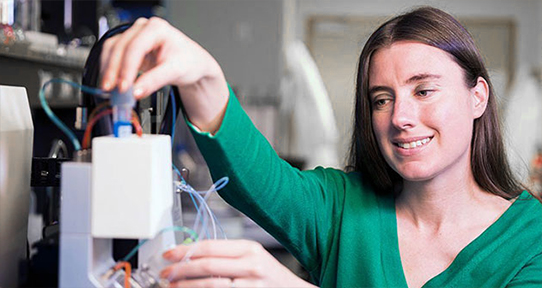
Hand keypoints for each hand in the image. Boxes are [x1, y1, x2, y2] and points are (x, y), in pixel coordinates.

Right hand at [100, 17, 228, 132]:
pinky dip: (110, 70)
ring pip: (112, 50)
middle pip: (119, 47)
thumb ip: (154, 81)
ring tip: (109, 89)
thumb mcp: (175, 71)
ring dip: (108, 70)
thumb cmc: (188, 61)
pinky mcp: (128, 48)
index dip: (127, 68)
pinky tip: (111, 83)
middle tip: (111, 90)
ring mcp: (134, 37)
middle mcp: (142, 29)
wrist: (192, 64)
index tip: (123, 87)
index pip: (136, 47)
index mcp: (157, 29)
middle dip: (113, 70)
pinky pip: (112, 56)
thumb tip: (135, 92)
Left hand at [160, 239, 316, 287]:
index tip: (169, 254)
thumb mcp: (252, 257)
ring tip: (172, 286)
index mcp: (250, 249)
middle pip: (206, 265)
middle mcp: (251, 266)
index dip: (185, 250)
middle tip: (165, 273)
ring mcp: (250, 285)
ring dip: (186, 286)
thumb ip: (227, 254)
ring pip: (210, 285)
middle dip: (180, 269)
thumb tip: (193, 253)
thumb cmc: (271, 276)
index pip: (210, 246)